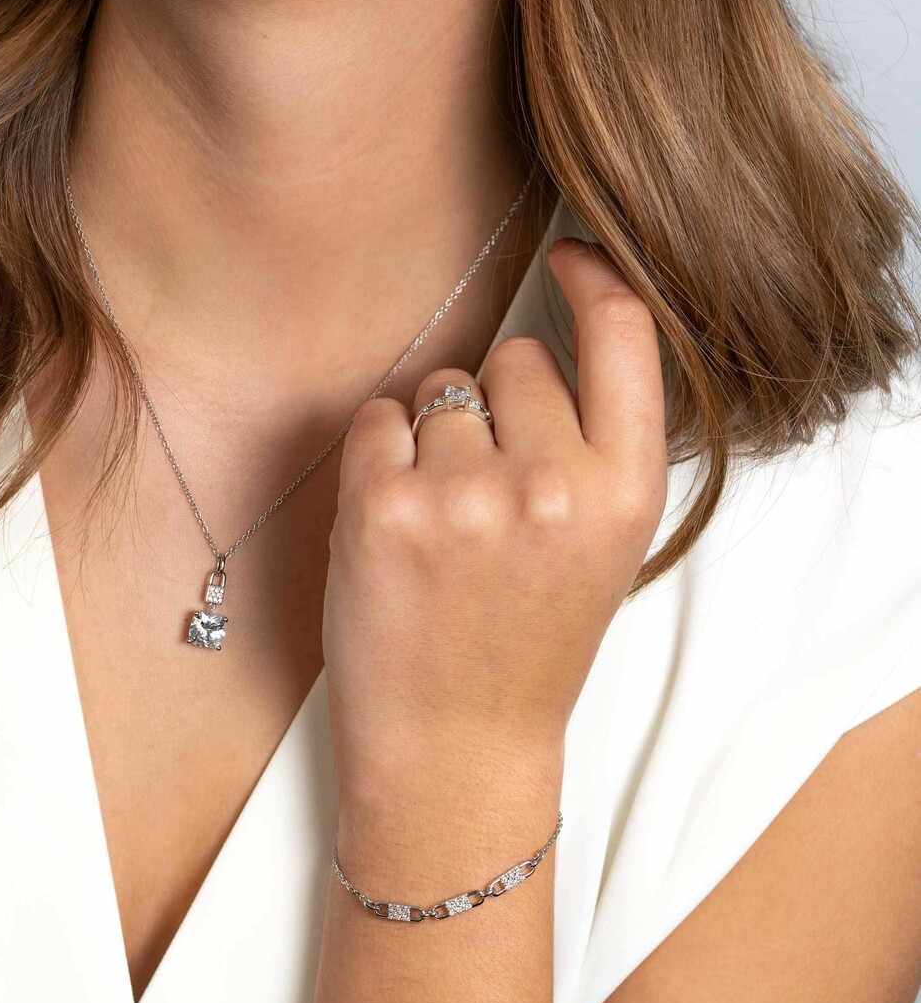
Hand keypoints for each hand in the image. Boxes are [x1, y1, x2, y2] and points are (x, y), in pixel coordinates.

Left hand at [322, 237, 668, 804]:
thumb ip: (590, 440)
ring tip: (445, 522)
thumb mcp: (605, 542)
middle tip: (491, 491)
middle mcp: (554, 487)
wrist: (457, 749)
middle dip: (495, 400)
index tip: (570, 253)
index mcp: (626, 492)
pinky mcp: (385, 510)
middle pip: (514, 356)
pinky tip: (397, 522)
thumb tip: (553, 317)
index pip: (625, 333)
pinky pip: (376, 420)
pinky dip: (377, 457)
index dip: (596, 275)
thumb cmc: (528, 638)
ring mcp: (466, 497)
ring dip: (432, 434)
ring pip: (440, 387)